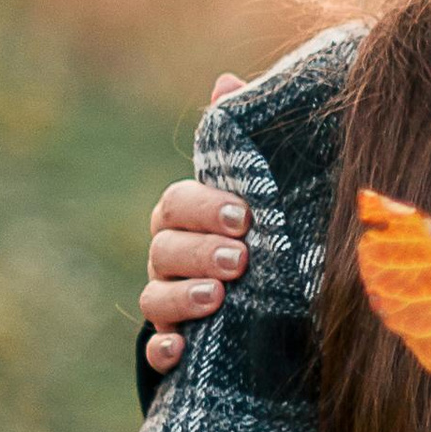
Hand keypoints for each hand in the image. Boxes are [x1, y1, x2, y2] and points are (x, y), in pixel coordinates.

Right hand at [142, 80, 248, 371]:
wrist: (276, 304)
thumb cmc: (264, 230)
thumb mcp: (262, 188)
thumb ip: (243, 144)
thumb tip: (227, 80)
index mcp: (187, 215)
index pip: (178, 202)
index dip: (206, 208)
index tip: (245, 217)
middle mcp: (169, 256)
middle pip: (165, 248)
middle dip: (200, 252)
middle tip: (240, 260)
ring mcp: (168, 300)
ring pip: (154, 296)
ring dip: (182, 297)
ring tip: (217, 299)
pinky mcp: (176, 344)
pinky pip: (154, 350)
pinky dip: (162, 350)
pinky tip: (180, 351)